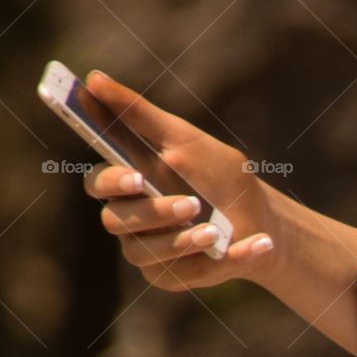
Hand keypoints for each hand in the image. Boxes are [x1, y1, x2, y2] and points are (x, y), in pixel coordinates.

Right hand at [82, 70, 280, 291]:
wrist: (264, 220)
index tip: (137, 176)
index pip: (98, 184)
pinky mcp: (172, 278)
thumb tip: (92, 78)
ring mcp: (148, 253)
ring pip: (144, 253)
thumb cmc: (220, 176)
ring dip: (182, 241)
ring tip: (215, 231)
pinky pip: (184, 275)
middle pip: (117, 221)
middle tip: (192, 204)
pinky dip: (220, 260)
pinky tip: (250, 245)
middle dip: (154, 212)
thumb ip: (139, 114)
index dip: (111, 181)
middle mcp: (130, 221)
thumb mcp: (185, 140)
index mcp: (128, 184)